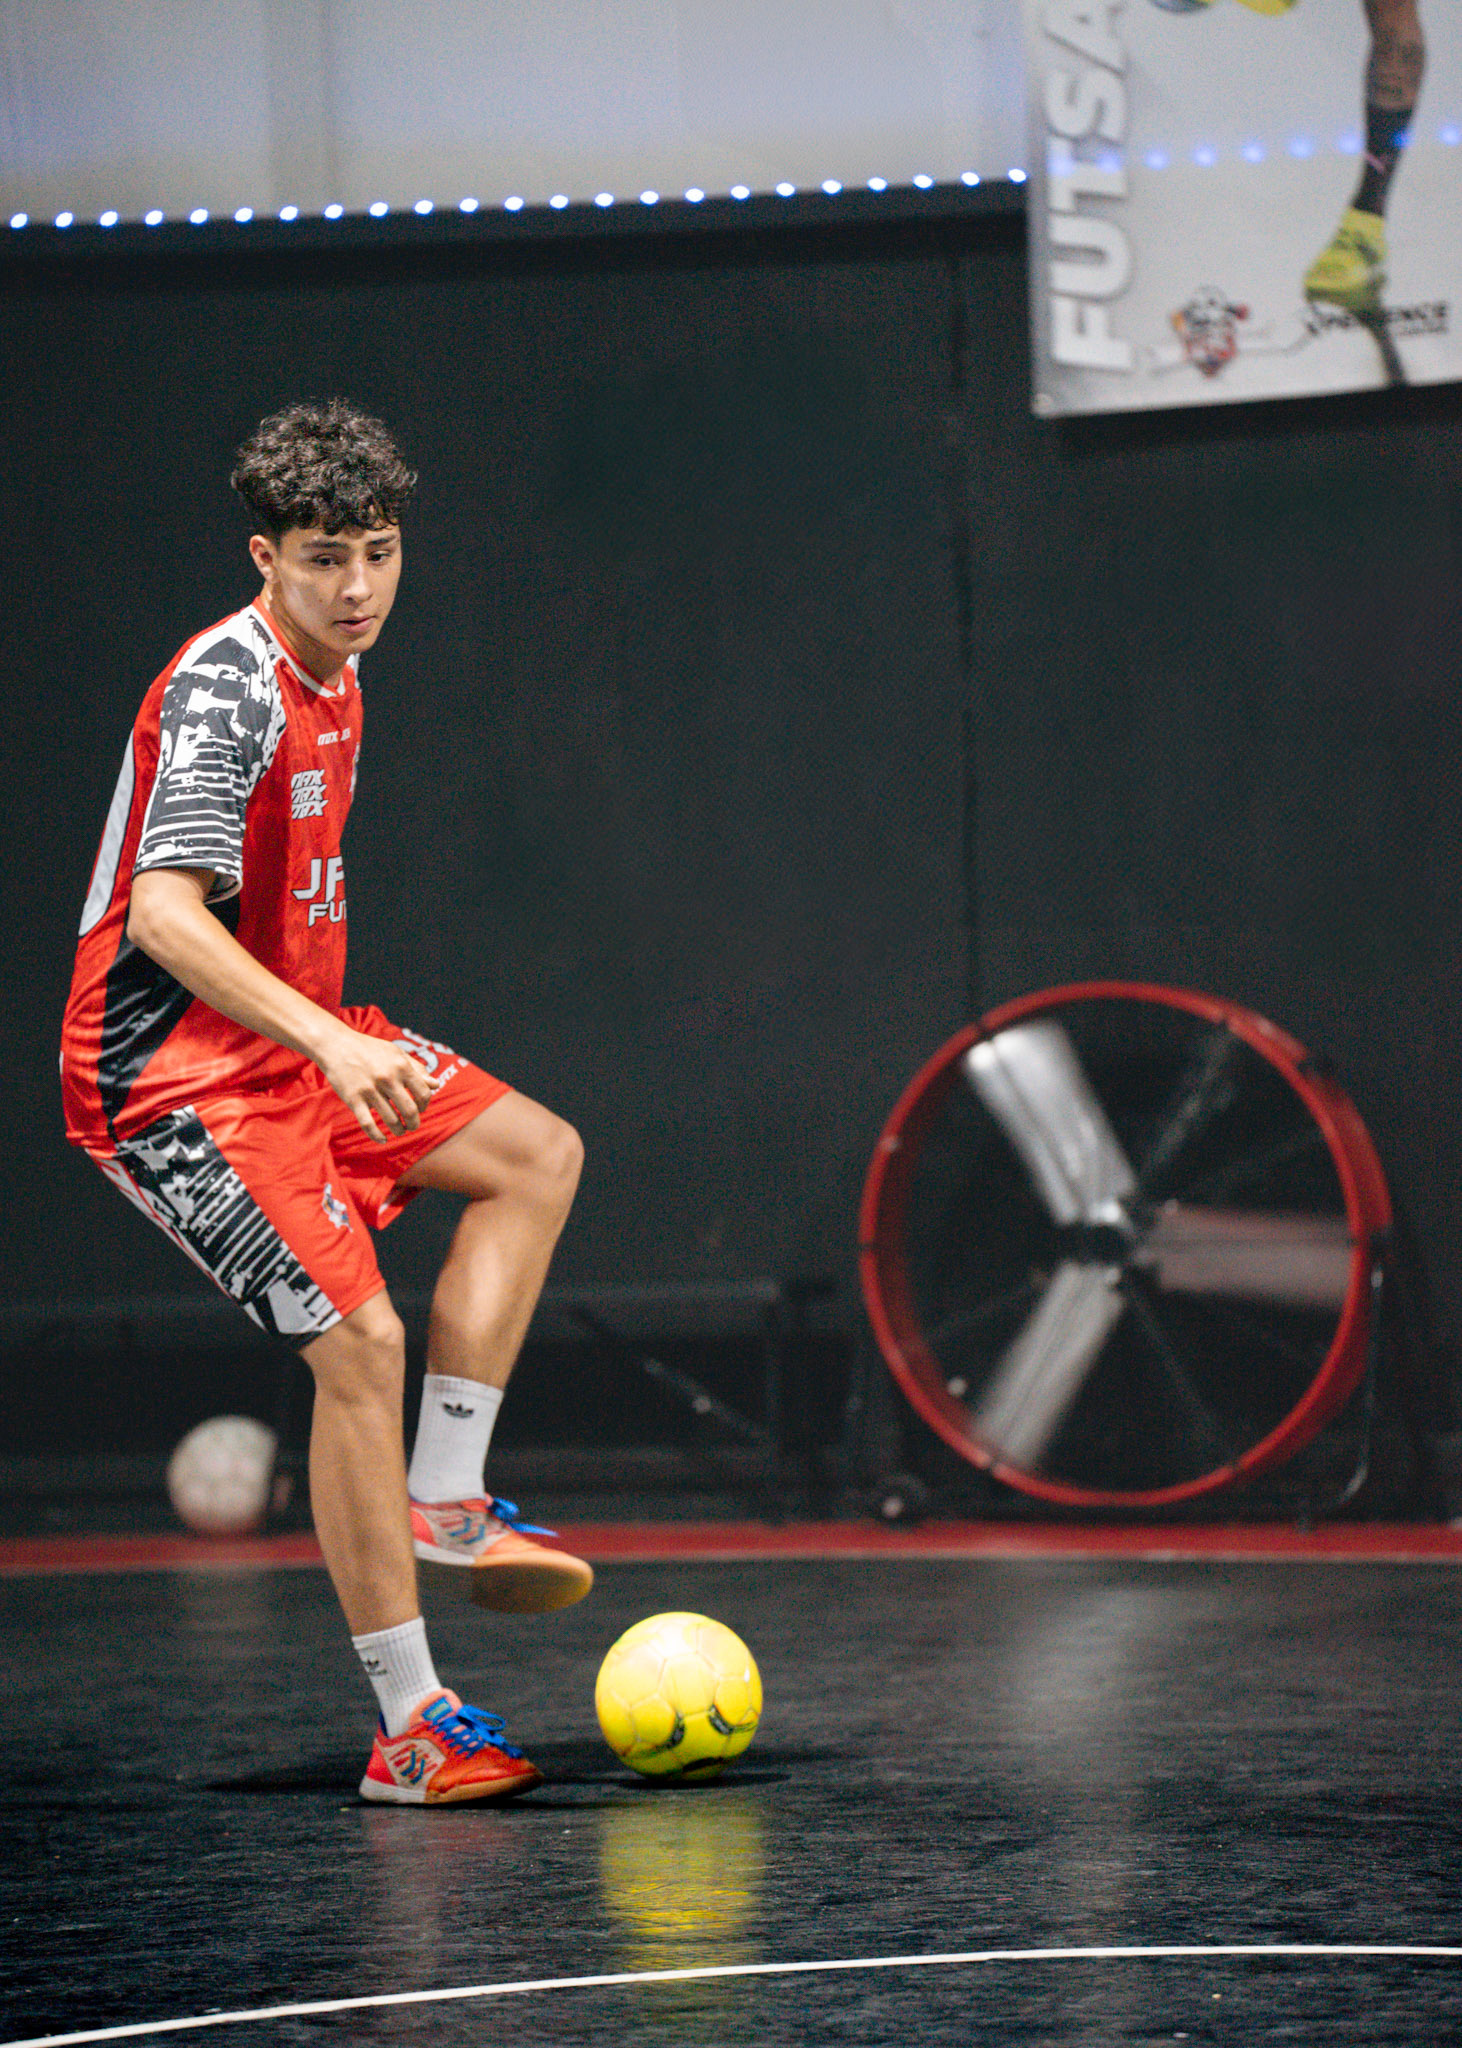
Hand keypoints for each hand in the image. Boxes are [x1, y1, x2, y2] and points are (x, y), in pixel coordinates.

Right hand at [318, 1026, 441, 1142]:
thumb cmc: (370, 1050)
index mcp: (401, 1066)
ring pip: (391, 1120)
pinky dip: (377, 1136)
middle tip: (412, 1126)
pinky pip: (368, 1124)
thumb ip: (417, 1069)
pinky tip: (383, 1139)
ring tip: (399, 1131)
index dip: (425, 1105)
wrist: (336, 1045)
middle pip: (410, 1111)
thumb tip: (435, 1085)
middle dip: (414, 1123)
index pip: (424, 1093)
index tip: (420, 1108)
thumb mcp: (396, 1053)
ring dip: (398, 1130)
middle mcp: (387, 1078)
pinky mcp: (353, 1099)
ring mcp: (369, 1090)